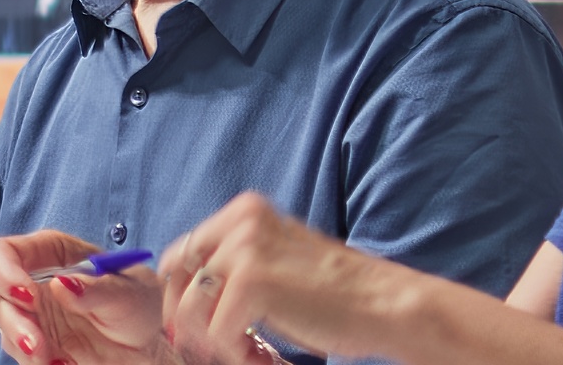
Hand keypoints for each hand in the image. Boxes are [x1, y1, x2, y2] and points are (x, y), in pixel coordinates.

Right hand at [0, 230, 165, 364]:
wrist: (144, 348)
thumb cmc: (138, 308)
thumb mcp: (131, 294)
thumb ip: (98, 288)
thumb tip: (63, 283)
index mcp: (52, 253)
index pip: (4, 252)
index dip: (3, 271)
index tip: (24, 296)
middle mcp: (33, 280)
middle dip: (13, 322)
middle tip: (37, 344)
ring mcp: (31, 314)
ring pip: (4, 327)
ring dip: (24, 347)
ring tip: (58, 360)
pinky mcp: (33, 342)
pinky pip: (19, 353)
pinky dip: (37, 362)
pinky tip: (66, 363)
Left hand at [153, 193, 419, 360]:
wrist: (386, 306)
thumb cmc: (336, 296)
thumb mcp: (276, 263)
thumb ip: (233, 267)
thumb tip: (178, 305)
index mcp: (244, 212)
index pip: (181, 256)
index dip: (182, 298)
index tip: (202, 329)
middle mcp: (239, 222)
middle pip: (176, 282)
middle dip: (191, 322)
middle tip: (228, 346)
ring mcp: (243, 249)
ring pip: (190, 312)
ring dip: (217, 343)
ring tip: (254, 353)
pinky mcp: (250, 282)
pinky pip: (216, 333)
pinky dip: (237, 354)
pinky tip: (264, 357)